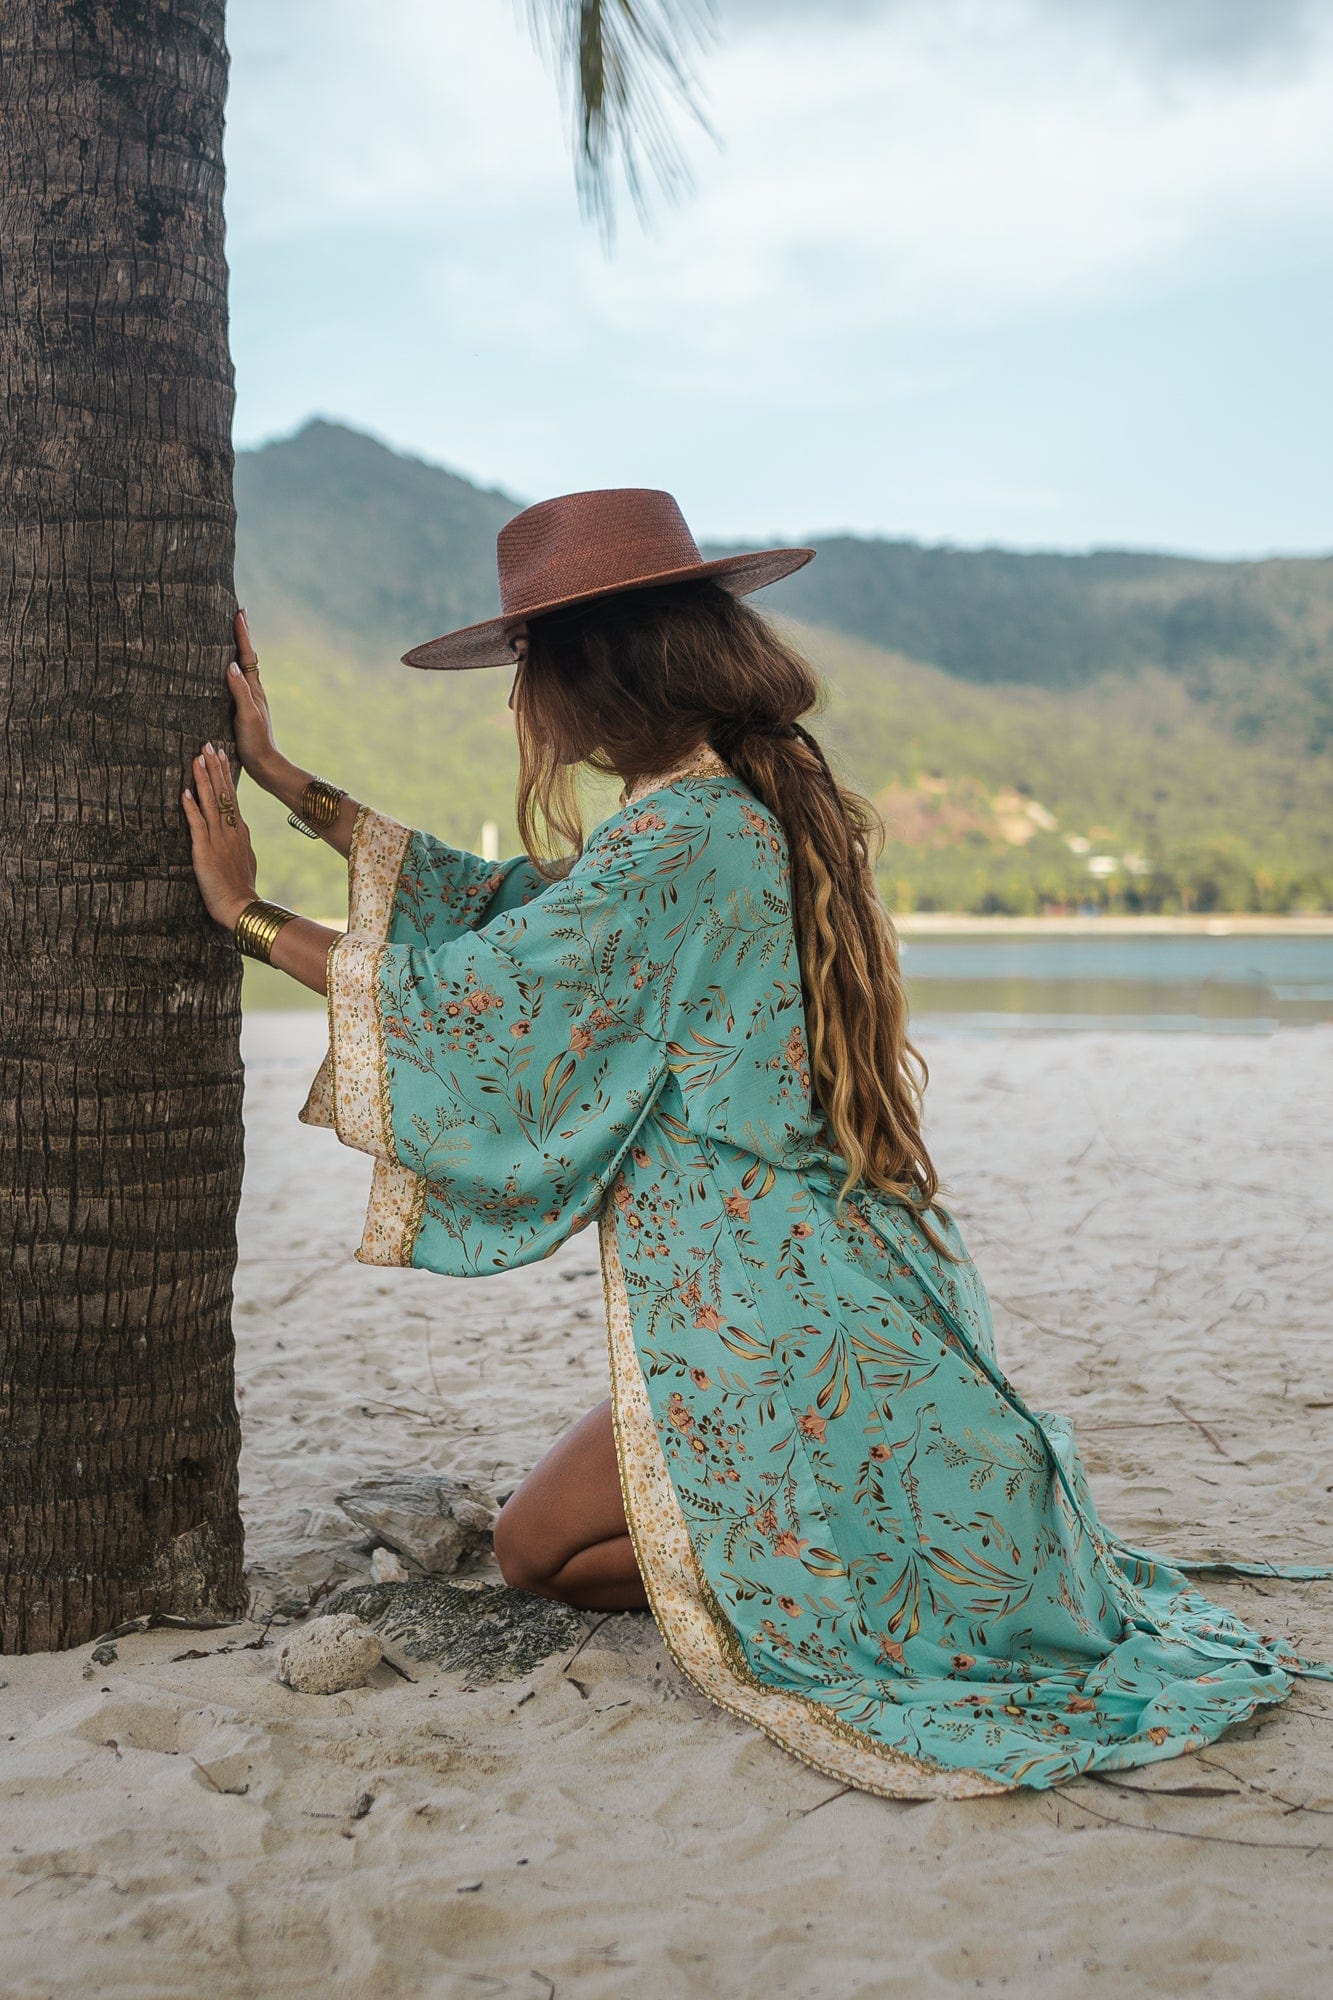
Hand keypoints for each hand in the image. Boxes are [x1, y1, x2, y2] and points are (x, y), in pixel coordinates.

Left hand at [182, 742, 258, 929]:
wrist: (242, 906)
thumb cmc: (242, 887)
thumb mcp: (246, 859)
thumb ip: (241, 842)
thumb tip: (241, 829)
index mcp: (240, 831)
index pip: (231, 796)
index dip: (225, 774)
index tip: (221, 755)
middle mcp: (231, 831)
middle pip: (223, 793)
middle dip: (214, 768)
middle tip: (207, 745)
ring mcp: (219, 840)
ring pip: (210, 803)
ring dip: (203, 779)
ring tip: (197, 758)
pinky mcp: (205, 852)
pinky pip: (197, 825)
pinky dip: (191, 808)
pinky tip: (185, 792)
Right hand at [227, 608, 283, 786]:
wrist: (264, 765)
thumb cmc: (256, 742)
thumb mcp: (247, 715)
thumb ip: (240, 691)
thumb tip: (231, 664)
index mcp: (253, 688)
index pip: (247, 654)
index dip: (243, 633)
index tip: (240, 611)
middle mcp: (252, 690)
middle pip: (246, 656)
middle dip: (240, 634)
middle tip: (236, 613)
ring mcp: (248, 699)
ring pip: (241, 668)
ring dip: (236, 649)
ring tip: (229, 634)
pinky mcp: (241, 709)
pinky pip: (235, 682)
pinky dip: (230, 669)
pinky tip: (224, 671)